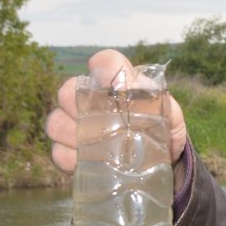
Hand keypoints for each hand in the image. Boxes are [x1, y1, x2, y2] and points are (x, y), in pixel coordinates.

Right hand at [44, 49, 187, 173]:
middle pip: (68, 91)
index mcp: (119, 82)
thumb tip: (132, 86)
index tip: (114, 87)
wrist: (160, 162)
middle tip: (106, 125)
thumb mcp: (168, 115)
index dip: (104, 69)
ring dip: (76, 136)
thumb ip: (156, 99)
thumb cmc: (163, 131)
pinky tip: (92, 162)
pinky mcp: (68, 151)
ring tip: (100, 148)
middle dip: (82, 107)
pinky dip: (73, 158)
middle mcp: (90, 98)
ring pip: (57, 122)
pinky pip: (58, 151)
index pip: (106, 62)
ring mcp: (74, 123)